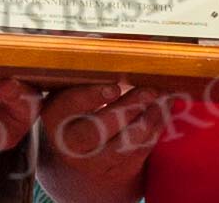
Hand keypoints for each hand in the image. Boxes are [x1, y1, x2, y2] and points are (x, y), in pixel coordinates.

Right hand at [36, 84, 166, 202]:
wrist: (83, 155)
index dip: (91, 96)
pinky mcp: (116, 172)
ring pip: (122, 145)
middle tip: (149, 91)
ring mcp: (93, 162)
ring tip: (162, 100)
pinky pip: (138, 153)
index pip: (70, 104)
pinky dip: (154, 132)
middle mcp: (70, 143)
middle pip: (96, 130)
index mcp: (55, 116)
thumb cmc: (82, 110)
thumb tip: (120, 45)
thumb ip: (92, 73)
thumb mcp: (76, 92)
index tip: (114, 87)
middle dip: (127, 109)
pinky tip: (162, 114)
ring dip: (147, 120)